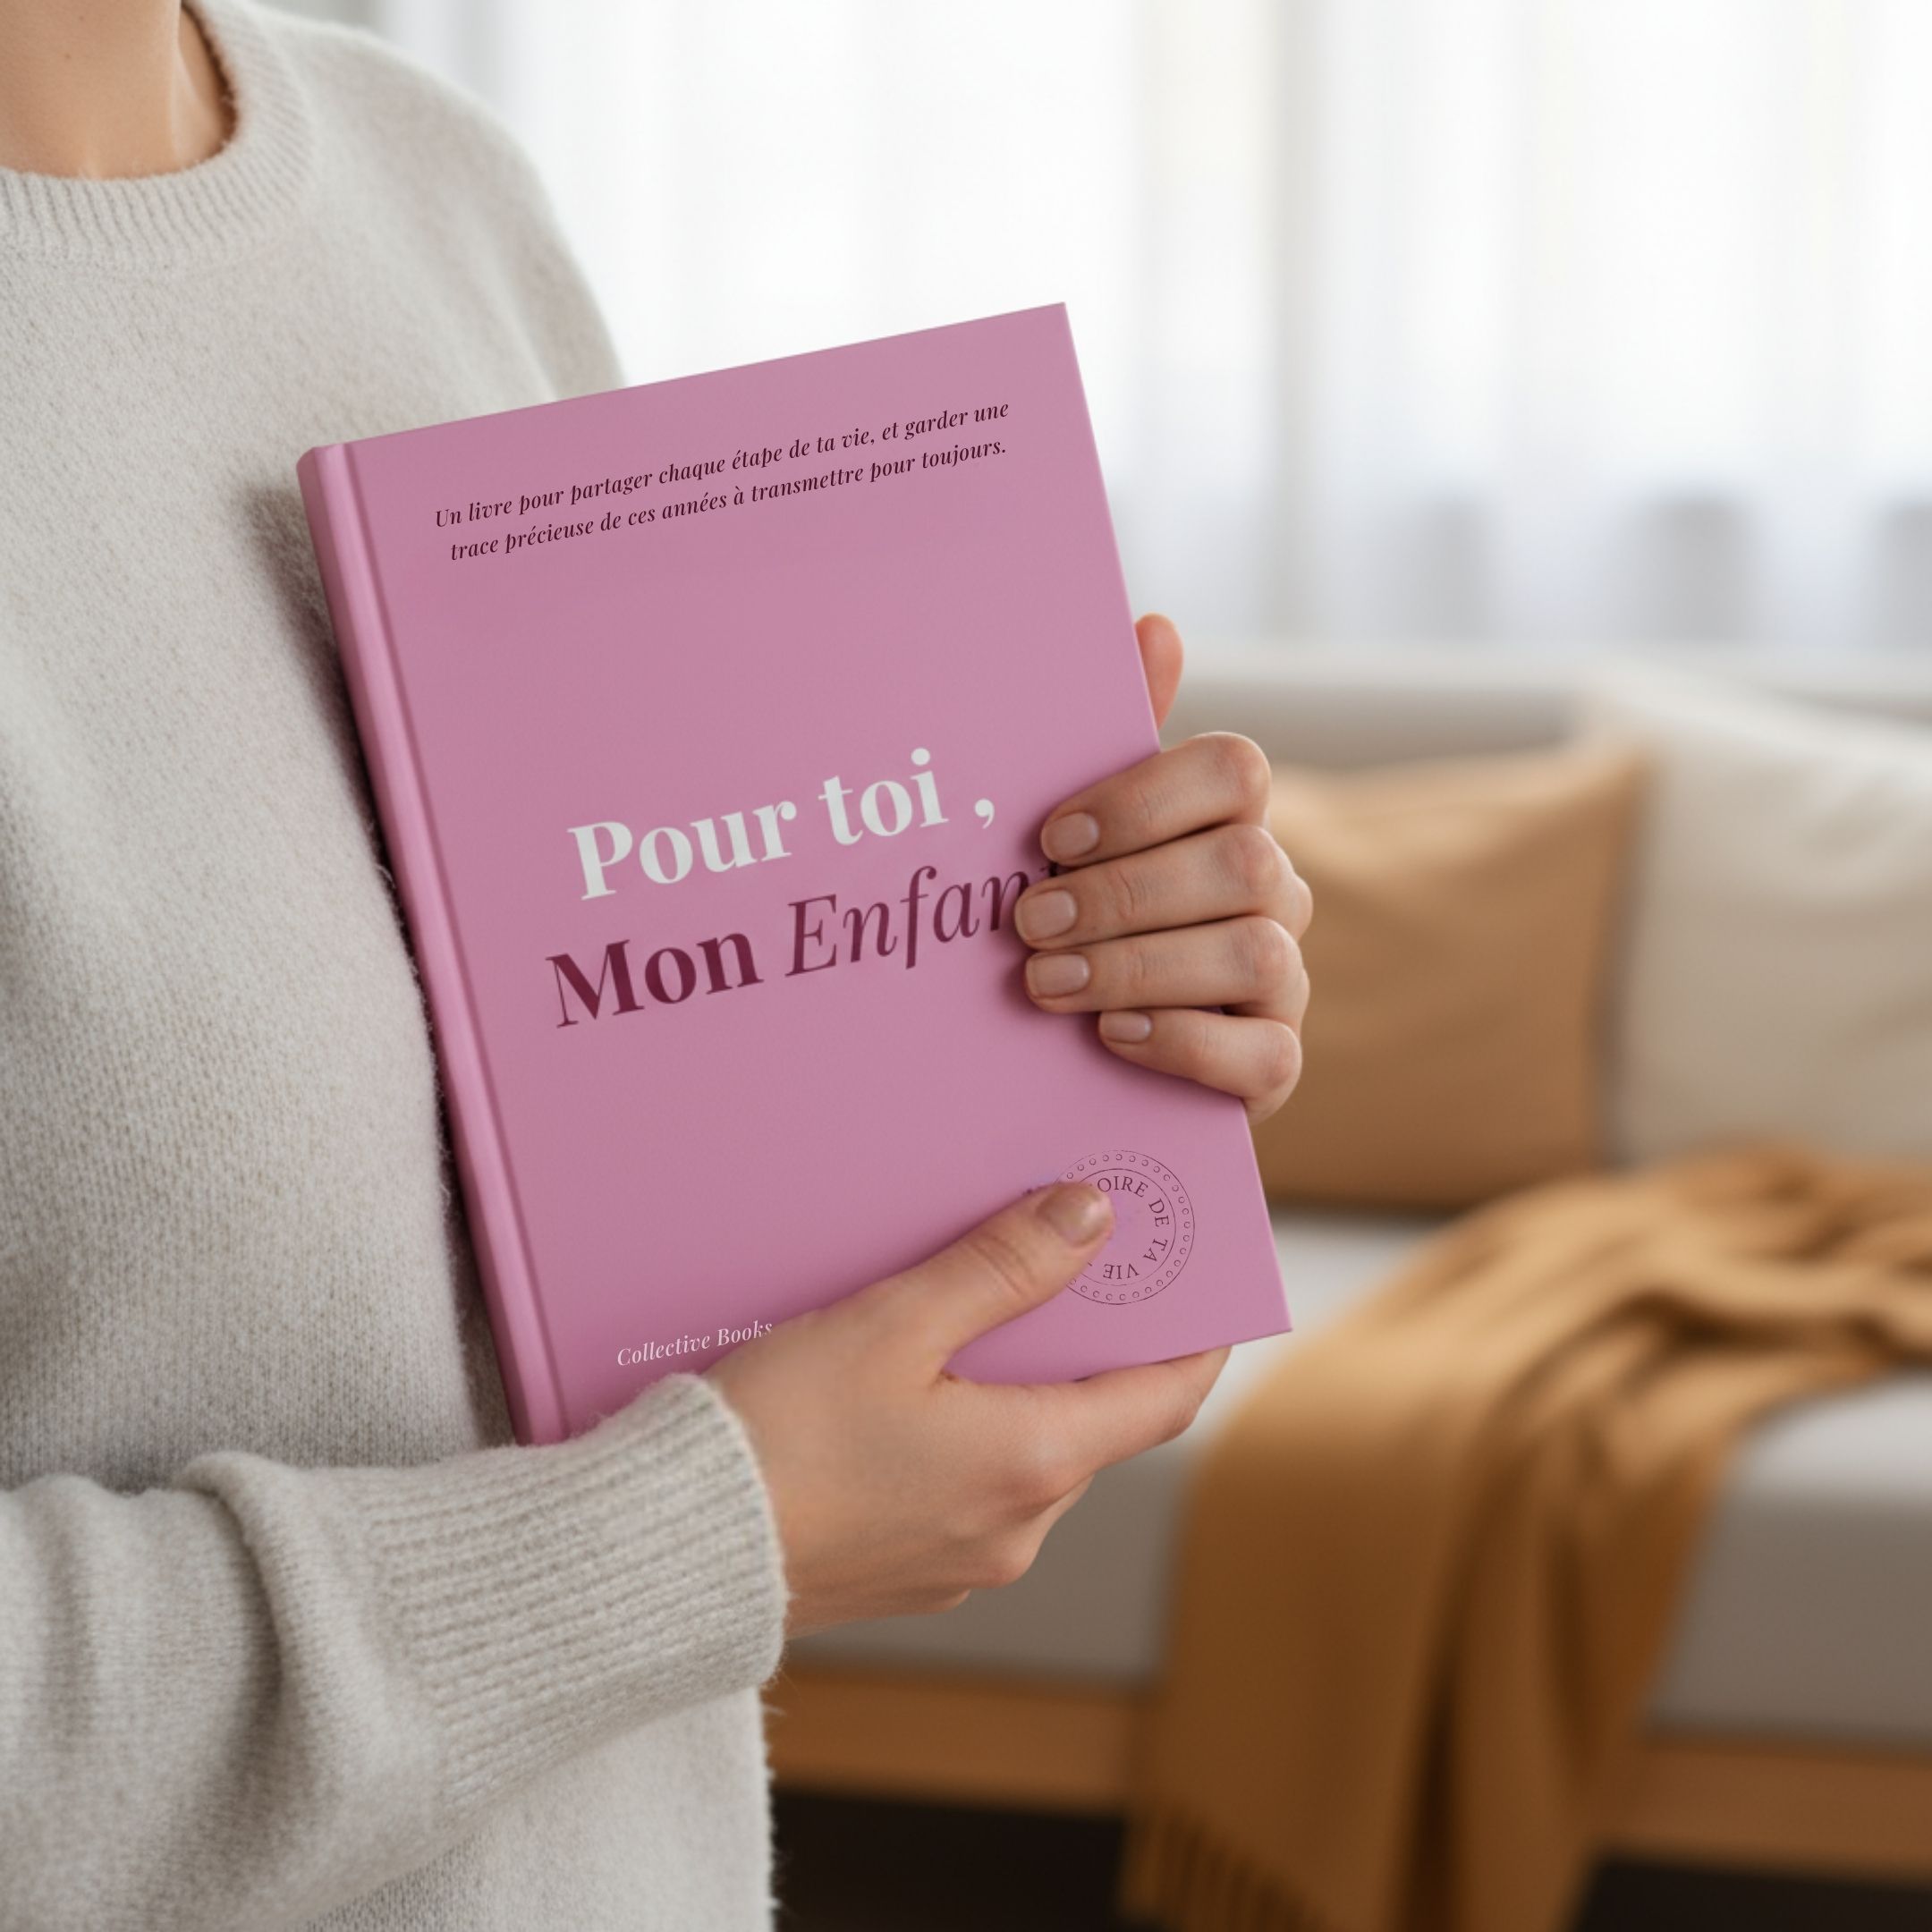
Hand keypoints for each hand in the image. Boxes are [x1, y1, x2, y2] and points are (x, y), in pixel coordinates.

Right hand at [707, 1183, 1227, 1635]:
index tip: (1199, 1273)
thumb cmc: (776, 1436)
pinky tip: (910, 1377)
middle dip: (1086, 1338)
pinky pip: (972, 1482)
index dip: (1195, 1332)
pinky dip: (969, 1423)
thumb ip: (1001, 1267)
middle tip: (1067, 1253)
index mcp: (1034, 1464)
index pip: (1165, 1397)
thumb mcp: (893, 1325)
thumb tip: (1092, 1217)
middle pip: (1093, 1417)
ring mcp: (965, 1559)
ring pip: (1028, 1448)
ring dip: (1019, 1380)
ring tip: (973, 1302)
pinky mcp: (910, 1568)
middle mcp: (1018, 1527)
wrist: (666, 1554)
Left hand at [1014, 613, 1311, 1124]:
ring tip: (1047, 985)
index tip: (1050, 837)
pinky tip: (1109, 1037)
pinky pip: (1264, 1054)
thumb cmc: (1078, 917)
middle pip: (1243, 863)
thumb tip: (1154, 624)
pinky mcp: (1276, 1063)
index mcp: (1229, 819)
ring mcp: (1285, 981)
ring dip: (1138, 966)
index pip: (1234, 771)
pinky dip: (1182, 1043)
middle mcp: (1273, 891)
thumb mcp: (1077, 833)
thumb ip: (1109, 736)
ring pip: (1255, 953)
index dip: (1144, 799)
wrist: (1080, 1046)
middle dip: (1123, 894)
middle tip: (1028, 922)